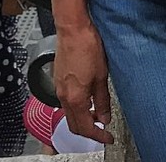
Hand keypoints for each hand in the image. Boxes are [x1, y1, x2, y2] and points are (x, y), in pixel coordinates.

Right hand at [54, 21, 113, 144]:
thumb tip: (105, 117)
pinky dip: (77, 107)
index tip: (108, 137)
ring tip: (97, 113)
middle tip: (103, 130)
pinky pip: (66, 102)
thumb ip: (102, 100)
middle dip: (88, 131)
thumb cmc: (87, 46)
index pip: (86, 128)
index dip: (98, 136)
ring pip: (69, 114)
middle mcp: (64, 97)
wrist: (72, 29)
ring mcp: (59, 88)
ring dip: (82, 118)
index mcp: (76, 98)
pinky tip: (87, 98)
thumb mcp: (101, 76)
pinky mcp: (58, 79)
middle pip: (74, 125)